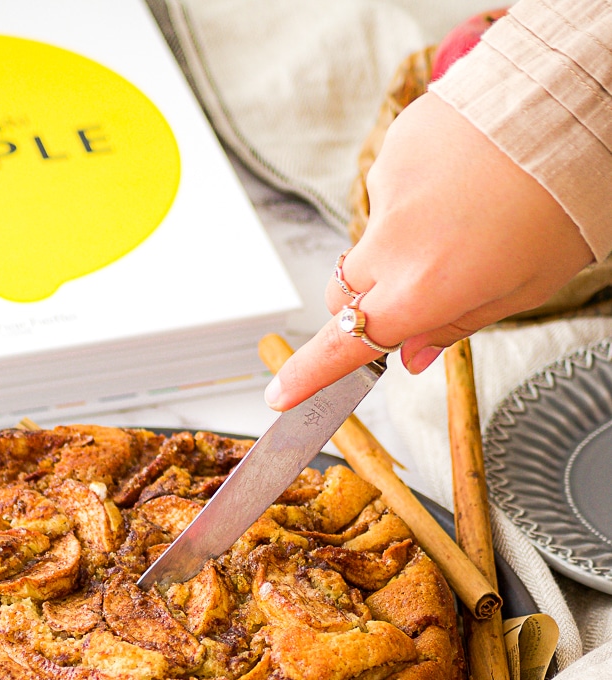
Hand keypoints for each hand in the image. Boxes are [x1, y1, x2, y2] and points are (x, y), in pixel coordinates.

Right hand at [264, 92, 592, 410]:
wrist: (573, 108)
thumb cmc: (563, 204)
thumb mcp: (521, 290)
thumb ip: (454, 327)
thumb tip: (410, 357)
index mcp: (422, 291)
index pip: (344, 346)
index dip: (309, 376)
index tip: (281, 396)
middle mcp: (392, 244)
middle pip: (341, 294)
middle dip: (361, 304)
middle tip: (414, 292)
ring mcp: (388, 191)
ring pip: (371, 238)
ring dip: (401, 240)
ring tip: (467, 215)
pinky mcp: (395, 147)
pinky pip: (391, 187)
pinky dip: (416, 193)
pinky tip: (462, 179)